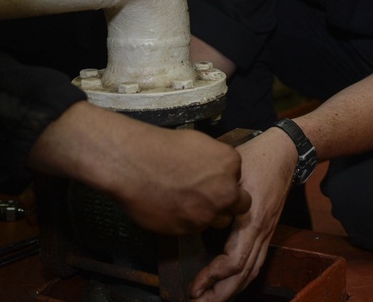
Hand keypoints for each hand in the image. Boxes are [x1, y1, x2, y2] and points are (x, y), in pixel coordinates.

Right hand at [28, 101, 250, 234]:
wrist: (133, 164)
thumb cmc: (162, 146)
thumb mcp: (198, 143)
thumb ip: (216, 162)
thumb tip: (218, 171)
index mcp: (230, 164)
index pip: (239, 178)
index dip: (225, 180)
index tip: (210, 178)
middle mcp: (225, 192)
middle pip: (239, 205)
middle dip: (227, 201)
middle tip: (207, 195)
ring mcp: (206, 214)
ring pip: (218, 221)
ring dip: (208, 214)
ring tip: (187, 202)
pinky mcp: (187, 230)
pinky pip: (194, 229)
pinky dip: (187, 221)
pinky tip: (171, 207)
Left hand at [189, 128, 296, 300]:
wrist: (285, 151)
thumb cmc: (256, 157)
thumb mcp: (231, 169)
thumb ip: (215, 191)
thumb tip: (189, 207)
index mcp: (252, 219)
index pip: (234, 261)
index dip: (212, 277)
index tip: (194, 286)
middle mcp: (261, 231)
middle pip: (244, 274)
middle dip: (221, 294)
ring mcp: (266, 231)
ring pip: (253, 271)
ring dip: (231, 289)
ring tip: (210, 298)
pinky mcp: (267, 229)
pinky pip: (257, 261)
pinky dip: (242, 277)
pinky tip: (228, 282)